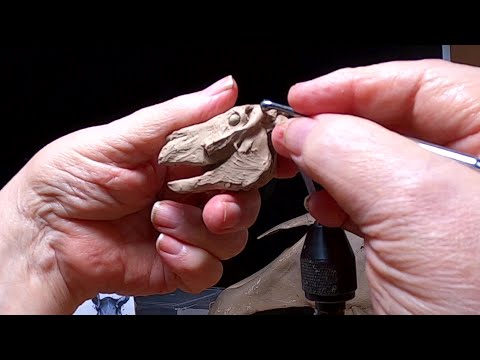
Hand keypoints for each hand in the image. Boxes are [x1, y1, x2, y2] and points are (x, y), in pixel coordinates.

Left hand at [0, 76, 275, 313]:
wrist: (43, 234)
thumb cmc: (69, 179)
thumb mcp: (122, 137)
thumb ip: (179, 116)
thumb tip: (224, 89)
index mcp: (182, 159)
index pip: (236, 157)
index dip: (259, 158)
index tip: (274, 161)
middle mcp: (190, 195)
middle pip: (245, 200)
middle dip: (236, 204)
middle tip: (213, 204)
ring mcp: (187, 231)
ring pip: (233, 237)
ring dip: (200, 230)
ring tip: (160, 218)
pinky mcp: (179, 265)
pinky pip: (210, 269)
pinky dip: (190, 258)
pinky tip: (161, 245)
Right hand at [272, 59, 479, 313]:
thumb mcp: (418, 207)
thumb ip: (351, 149)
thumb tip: (301, 129)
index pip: (423, 82)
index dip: (356, 84)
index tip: (304, 98)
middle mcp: (477, 171)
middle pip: (397, 120)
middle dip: (337, 125)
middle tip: (291, 135)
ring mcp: (453, 208)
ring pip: (381, 161)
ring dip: (334, 164)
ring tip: (304, 172)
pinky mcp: (427, 240)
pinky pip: (377, 201)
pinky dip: (343, 200)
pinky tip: (327, 207)